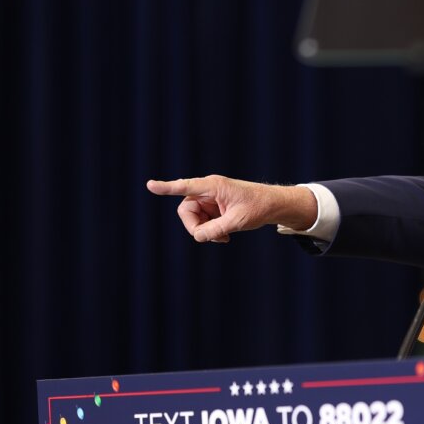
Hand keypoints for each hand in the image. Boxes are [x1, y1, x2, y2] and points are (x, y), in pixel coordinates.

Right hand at [145, 175, 316, 242]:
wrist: (272, 205)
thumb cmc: (258, 208)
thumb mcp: (237, 221)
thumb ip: (216, 229)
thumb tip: (197, 237)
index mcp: (213, 186)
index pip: (185, 186)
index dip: (167, 188)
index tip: (150, 185)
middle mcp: (208, 189)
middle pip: (186, 209)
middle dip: (194, 226)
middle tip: (209, 238)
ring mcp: (209, 198)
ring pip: (193, 216)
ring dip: (204, 230)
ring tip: (223, 238)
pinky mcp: (213, 206)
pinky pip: (202, 220)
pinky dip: (210, 230)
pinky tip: (225, 236)